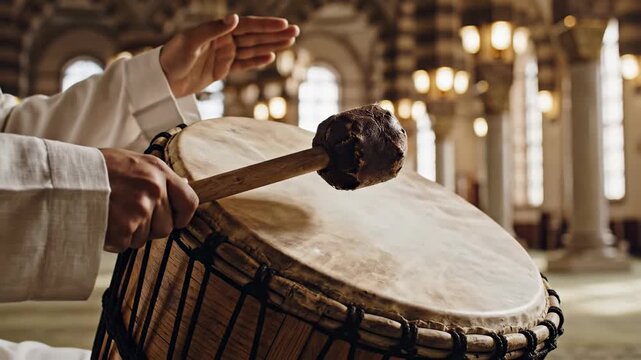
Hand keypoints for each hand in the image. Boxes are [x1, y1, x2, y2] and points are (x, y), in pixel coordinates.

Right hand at [100, 149, 198, 251]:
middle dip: (150, 228)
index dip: (182, 216)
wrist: (65, 176)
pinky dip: (113, 240)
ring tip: (112, 214)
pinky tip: (103, 223)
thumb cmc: (99, 168)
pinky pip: (126, 245)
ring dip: (130, 233)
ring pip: (145, 238)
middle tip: (128, 215)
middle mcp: (154, 190)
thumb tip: (184, 186)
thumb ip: (159, 177)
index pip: (190, 202)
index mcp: (159, 172)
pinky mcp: (125, 227)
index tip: (174, 220)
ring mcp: (140, 209)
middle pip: (166, 227)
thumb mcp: (135, 162)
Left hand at [160, 14, 299, 97]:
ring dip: (271, 45)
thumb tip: (235, 18)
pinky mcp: (221, 69)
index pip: (247, 26)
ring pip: (252, 49)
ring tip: (290, 42)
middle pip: (254, 36)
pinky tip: (270, 56)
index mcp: (217, 30)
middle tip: (295, 32)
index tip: (283, 24)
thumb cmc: (172, 57)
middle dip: (275, 34)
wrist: (162, 80)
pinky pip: (243, 65)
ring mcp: (223, 54)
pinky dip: (256, 61)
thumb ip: (213, 29)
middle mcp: (223, 40)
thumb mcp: (191, 42)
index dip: (266, 25)